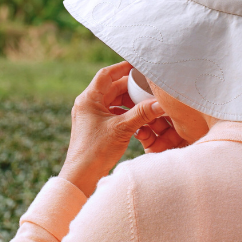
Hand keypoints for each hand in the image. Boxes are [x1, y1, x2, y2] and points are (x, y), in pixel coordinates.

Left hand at [58, 62, 188, 196]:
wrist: (81, 176)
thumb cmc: (96, 151)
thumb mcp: (122, 129)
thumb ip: (142, 113)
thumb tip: (160, 103)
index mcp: (88, 99)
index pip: (106, 75)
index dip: (123, 68)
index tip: (140, 65)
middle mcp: (87, 104)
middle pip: (112, 88)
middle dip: (131, 87)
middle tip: (150, 87)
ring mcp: (91, 115)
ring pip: (114, 101)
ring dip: (130, 101)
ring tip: (148, 102)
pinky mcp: (95, 126)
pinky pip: (113, 113)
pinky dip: (126, 113)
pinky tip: (139, 117)